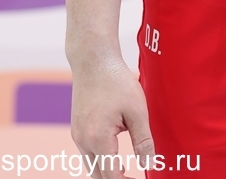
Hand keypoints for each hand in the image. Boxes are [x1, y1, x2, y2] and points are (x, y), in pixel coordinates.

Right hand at [70, 54, 154, 178]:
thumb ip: (143, 140)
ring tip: (127, 170)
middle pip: (98, 175)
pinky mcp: (77, 127)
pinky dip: (100, 159)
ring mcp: (77, 135)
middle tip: (135, 177)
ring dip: (107, 171)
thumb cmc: (116, 80)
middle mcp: (82, 141)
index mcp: (97, 139)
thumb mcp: (136, 109)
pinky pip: (88, 153)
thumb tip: (149, 164)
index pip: (111, 177)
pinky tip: (114, 154)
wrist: (93, 59)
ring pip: (91, 166)